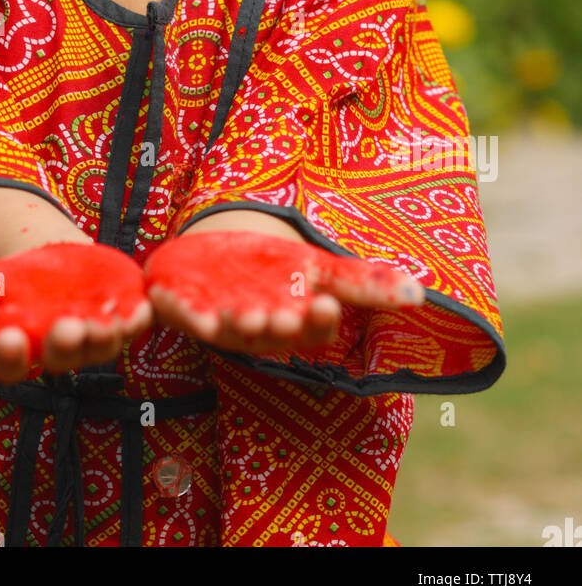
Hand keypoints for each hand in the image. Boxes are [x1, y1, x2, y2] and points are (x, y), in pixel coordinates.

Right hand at [0, 241, 151, 382]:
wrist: (62, 269)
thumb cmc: (16, 286)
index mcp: (20, 347)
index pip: (10, 363)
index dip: (9, 355)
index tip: (5, 339)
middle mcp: (59, 350)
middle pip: (62, 356)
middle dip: (64, 346)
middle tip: (65, 332)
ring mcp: (97, 335)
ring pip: (102, 345)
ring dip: (104, 337)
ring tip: (104, 322)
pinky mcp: (127, 316)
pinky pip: (137, 322)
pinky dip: (139, 317)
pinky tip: (141, 307)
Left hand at [144, 229, 424, 358]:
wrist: (222, 248)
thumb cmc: (275, 267)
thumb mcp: (318, 268)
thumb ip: (362, 283)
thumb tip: (419, 292)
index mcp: (294, 325)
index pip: (312, 332)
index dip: (318, 321)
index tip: (325, 304)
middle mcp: (258, 332)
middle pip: (268, 337)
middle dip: (273, 328)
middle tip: (278, 317)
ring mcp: (218, 322)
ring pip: (225, 332)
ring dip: (230, 325)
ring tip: (236, 314)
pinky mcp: (183, 308)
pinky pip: (177, 314)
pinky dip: (173, 309)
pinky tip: (165, 296)